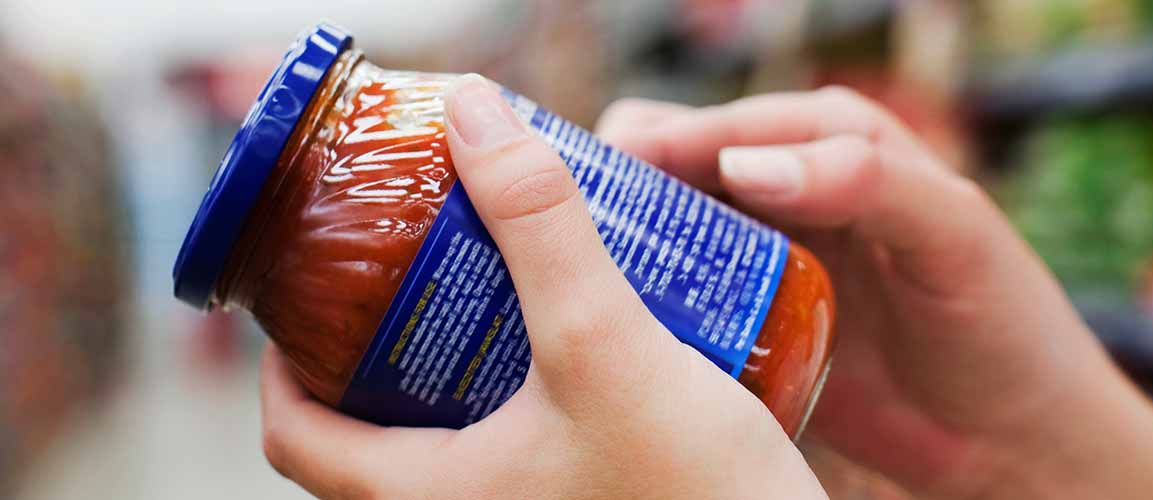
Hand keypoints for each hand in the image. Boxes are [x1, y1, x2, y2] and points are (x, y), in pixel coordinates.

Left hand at [258, 75, 827, 499]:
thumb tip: (479, 119)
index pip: (294, 437)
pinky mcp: (579, 496)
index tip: (307, 298)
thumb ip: (541, 226)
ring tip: (494, 281)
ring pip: (450, 432)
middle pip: (372, 425)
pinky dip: (519, 381)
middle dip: (380, 339)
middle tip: (410, 267)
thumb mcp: (603, 342)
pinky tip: (569, 332)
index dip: (281, 362)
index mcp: (429, 496)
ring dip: (457, 353)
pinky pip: (515, 441)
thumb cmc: (696, 496)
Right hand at [595, 89, 1152, 498]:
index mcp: (829, 143)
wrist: (1009, 434)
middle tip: (573, 226)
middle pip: (675, 167)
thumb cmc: (1000, 321)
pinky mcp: (744, 321)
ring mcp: (758, 258)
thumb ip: (865, 180)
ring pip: (663, 231)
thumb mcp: (951, 233)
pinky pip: (675, 298)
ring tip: (574, 273)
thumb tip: (748, 163)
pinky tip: (610, 319)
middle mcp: (783, 191)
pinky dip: (641, 301)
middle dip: (622, 187)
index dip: (663, 142)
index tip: (604, 171)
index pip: (726, 125)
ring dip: (622, 244)